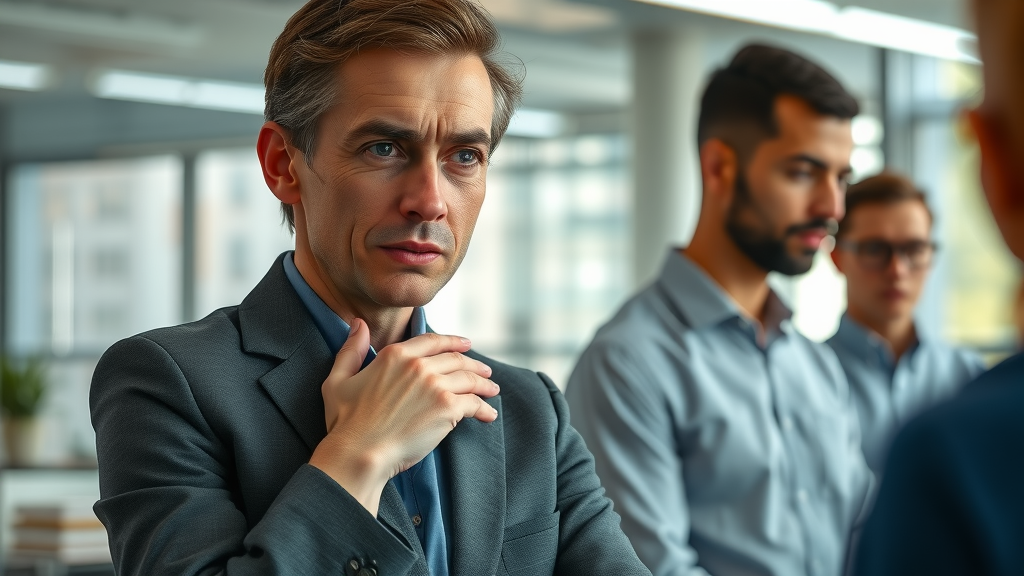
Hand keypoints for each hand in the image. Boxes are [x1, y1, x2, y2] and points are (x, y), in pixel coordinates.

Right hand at [309, 318, 498, 514]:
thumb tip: (358, 324)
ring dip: (484, 384)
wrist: (359, 452)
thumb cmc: (345, 422)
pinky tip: (488, 414)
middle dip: (474, 365)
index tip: (466, 344)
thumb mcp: (338, 379)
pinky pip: (473, 403)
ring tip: (492, 390)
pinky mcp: (447, 408)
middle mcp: (418, 365)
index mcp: (395, 355)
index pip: (433, 341)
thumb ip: (351, 350)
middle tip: (485, 372)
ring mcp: (435, 385)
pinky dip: (484, 408)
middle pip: (456, 359)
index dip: (453, 341)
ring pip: (469, 379)